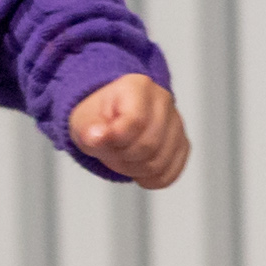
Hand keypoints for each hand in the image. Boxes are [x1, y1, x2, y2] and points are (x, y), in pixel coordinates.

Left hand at [70, 72, 189, 187]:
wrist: (111, 118)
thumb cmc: (99, 117)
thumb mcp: (83, 120)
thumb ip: (89, 129)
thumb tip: (96, 137)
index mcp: (138, 87)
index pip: (136, 122)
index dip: (116, 140)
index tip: (102, 139)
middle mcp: (163, 101)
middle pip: (149, 145)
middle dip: (122, 157)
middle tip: (109, 151)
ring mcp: (176, 124)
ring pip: (159, 163)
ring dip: (133, 170)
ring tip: (121, 157)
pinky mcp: (182, 145)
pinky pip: (168, 174)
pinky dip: (148, 179)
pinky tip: (136, 167)